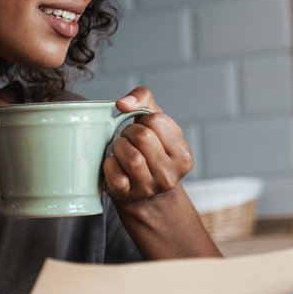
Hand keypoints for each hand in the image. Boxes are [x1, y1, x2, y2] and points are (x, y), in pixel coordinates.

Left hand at [104, 86, 193, 205]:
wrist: (145, 194)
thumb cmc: (150, 150)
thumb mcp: (155, 123)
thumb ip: (143, 99)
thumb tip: (122, 103)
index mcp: (183, 155)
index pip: (157, 121)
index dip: (144, 120)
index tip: (144, 129)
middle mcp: (170, 174)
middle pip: (143, 137)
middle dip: (129, 132)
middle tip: (128, 139)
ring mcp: (149, 187)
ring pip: (131, 157)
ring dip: (119, 147)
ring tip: (121, 150)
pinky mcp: (127, 194)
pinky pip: (114, 173)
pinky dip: (109, 164)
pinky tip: (115, 164)